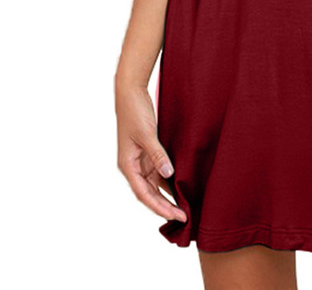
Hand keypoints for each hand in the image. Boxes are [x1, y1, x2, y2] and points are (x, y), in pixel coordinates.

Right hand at [115, 81, 186, 222]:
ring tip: (182, 207)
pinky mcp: (146, 152)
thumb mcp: (147, 134)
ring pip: (153, 185)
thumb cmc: (135, 112)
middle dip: (165, 207)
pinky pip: (157, 172)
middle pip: (148, 194)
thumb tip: (168, 175)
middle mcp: (132, 167)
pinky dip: (166, 181)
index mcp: (127, 166)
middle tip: (184, 217)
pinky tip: (178, 187)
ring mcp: (139, 160)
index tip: (176, 216)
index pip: (144, 194)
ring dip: (165, 196)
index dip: (160, 207)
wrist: (130, 93)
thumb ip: (157, 155)